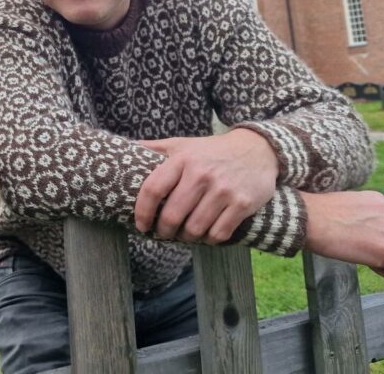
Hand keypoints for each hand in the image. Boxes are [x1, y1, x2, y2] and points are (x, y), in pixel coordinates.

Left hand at [135, 129, 278, 243]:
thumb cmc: (212, 151)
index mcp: (182, 159)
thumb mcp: (183, 144)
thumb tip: (125, 148)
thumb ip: (156, 149)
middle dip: (164, 231)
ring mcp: (223, 190)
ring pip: (195, 229)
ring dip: (187, 237)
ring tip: (185, 233)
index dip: (143, 212)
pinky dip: (209, 240)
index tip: (141, 225)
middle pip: (172, 216)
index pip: (153, 189)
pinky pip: (218, 234)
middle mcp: (201, 174)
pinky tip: (206, 234)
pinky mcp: (242, 204)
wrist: (258, 149)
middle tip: (163, 233)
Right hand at [301, 190, 383, 280]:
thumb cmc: (319, 216)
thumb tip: (374, 234)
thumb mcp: (351, 208)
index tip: (363, 242)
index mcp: (382, 202)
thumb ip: (370, 217)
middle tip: (360, 250)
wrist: (307, 219)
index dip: (382, 241)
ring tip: (361, 255)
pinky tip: (367, 264)